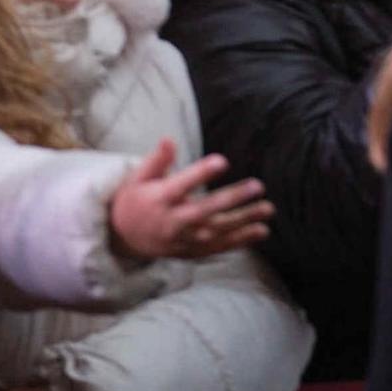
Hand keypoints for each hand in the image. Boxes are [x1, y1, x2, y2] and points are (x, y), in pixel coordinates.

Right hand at [108, 139, 272, 260]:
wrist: (123, 238)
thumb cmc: (134, 200)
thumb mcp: (137, 177)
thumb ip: (157, 160)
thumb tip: (169, 139)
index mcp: (159, 199)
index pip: (182, 184)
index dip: (202, 173)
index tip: (223, 160)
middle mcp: (173, 221)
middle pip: (205, 210)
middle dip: (232, 199)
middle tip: (257, 185)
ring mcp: (184, 239)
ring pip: (217, 231)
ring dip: (244, 221)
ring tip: (268, 209)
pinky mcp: (191, 251)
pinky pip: (218, 247)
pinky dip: (240, 241)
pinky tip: (262, 232)